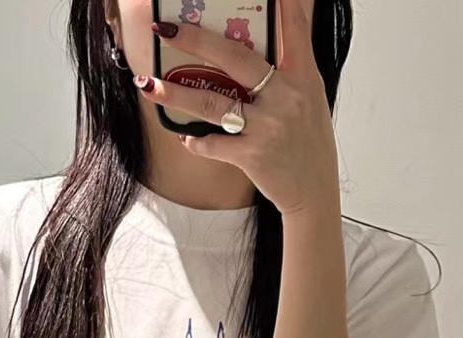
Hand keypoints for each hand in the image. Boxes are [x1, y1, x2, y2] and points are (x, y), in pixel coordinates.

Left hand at [139, 0, 338, 217]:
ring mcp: (267, 126)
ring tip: (148, 86)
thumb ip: (289, 72)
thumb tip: (261, 49)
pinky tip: (186, 138)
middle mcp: (285, 96)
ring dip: (175, 94)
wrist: (313, 194)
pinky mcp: (252, 155)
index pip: (293, 29)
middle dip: (195, 40)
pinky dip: (196, 141)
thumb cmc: (310, 146)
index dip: (283, 3)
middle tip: (167, 30)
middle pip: (233, 57)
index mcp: (303, 78)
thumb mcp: (311, 100)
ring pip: (212, 103)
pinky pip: (213, 144)